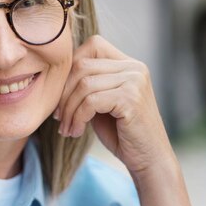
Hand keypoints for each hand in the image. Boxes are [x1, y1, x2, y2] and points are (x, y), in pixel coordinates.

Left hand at [55, 35, 173, 175]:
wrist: (149, 160)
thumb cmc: (121, 133)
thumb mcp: (101, 102)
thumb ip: (87, 84)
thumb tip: (56, 73)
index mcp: (128, 64)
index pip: (92, 45)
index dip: (71, 67)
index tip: (61, 95)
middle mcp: (134, 67)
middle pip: (83, 65)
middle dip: (64, 93)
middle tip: (59, 116)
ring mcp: (135, 81)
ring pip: (84, 84)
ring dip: (69, 109)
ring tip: (67, 127)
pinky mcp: (131, 99)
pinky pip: (91, 101)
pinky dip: (78, 117)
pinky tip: (76, 131)